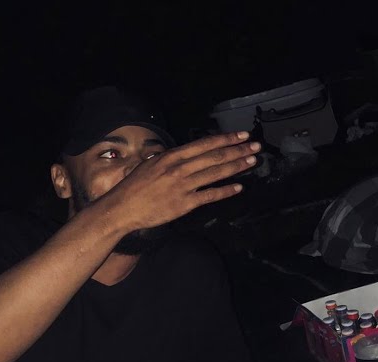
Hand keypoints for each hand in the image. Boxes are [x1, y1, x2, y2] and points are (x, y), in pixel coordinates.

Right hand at [99, 132, 260, 231]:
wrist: (121, 208)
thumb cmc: (133, 188)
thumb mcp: (150, 165)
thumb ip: (169, 160)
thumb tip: (183, 156)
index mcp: (171, 156)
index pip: (204, 144)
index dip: (225, 139)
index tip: (241, 136)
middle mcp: (179, 168)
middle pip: (214, 156)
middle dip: (237, 150)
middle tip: (256, 146)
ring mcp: (183, 186)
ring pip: (215, 173)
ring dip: (236, 166)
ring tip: (252, 162)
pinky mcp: (184, 204)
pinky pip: (209, 195)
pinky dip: (225, 190)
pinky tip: (239, 187)